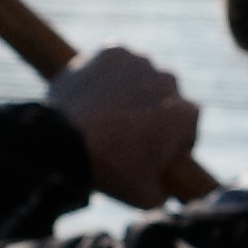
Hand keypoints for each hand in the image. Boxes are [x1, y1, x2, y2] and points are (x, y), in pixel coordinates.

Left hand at [48, 44, 200, 203]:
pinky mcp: (112, 50)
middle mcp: (169, 81)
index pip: (186, 126)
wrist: (61, 143)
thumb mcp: (147, 197)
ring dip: (132, 91)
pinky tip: (96, 96)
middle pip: (166, 98)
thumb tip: (167, 187)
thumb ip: (166, 190)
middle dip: (152, 112)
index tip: (149, 151)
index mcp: (186, 114)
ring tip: (106, 114)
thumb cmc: (108, 171)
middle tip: (124, 134)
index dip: (169, 141)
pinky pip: (117, 63)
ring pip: (142, 77)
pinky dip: (110, 75)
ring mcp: (140, 62)